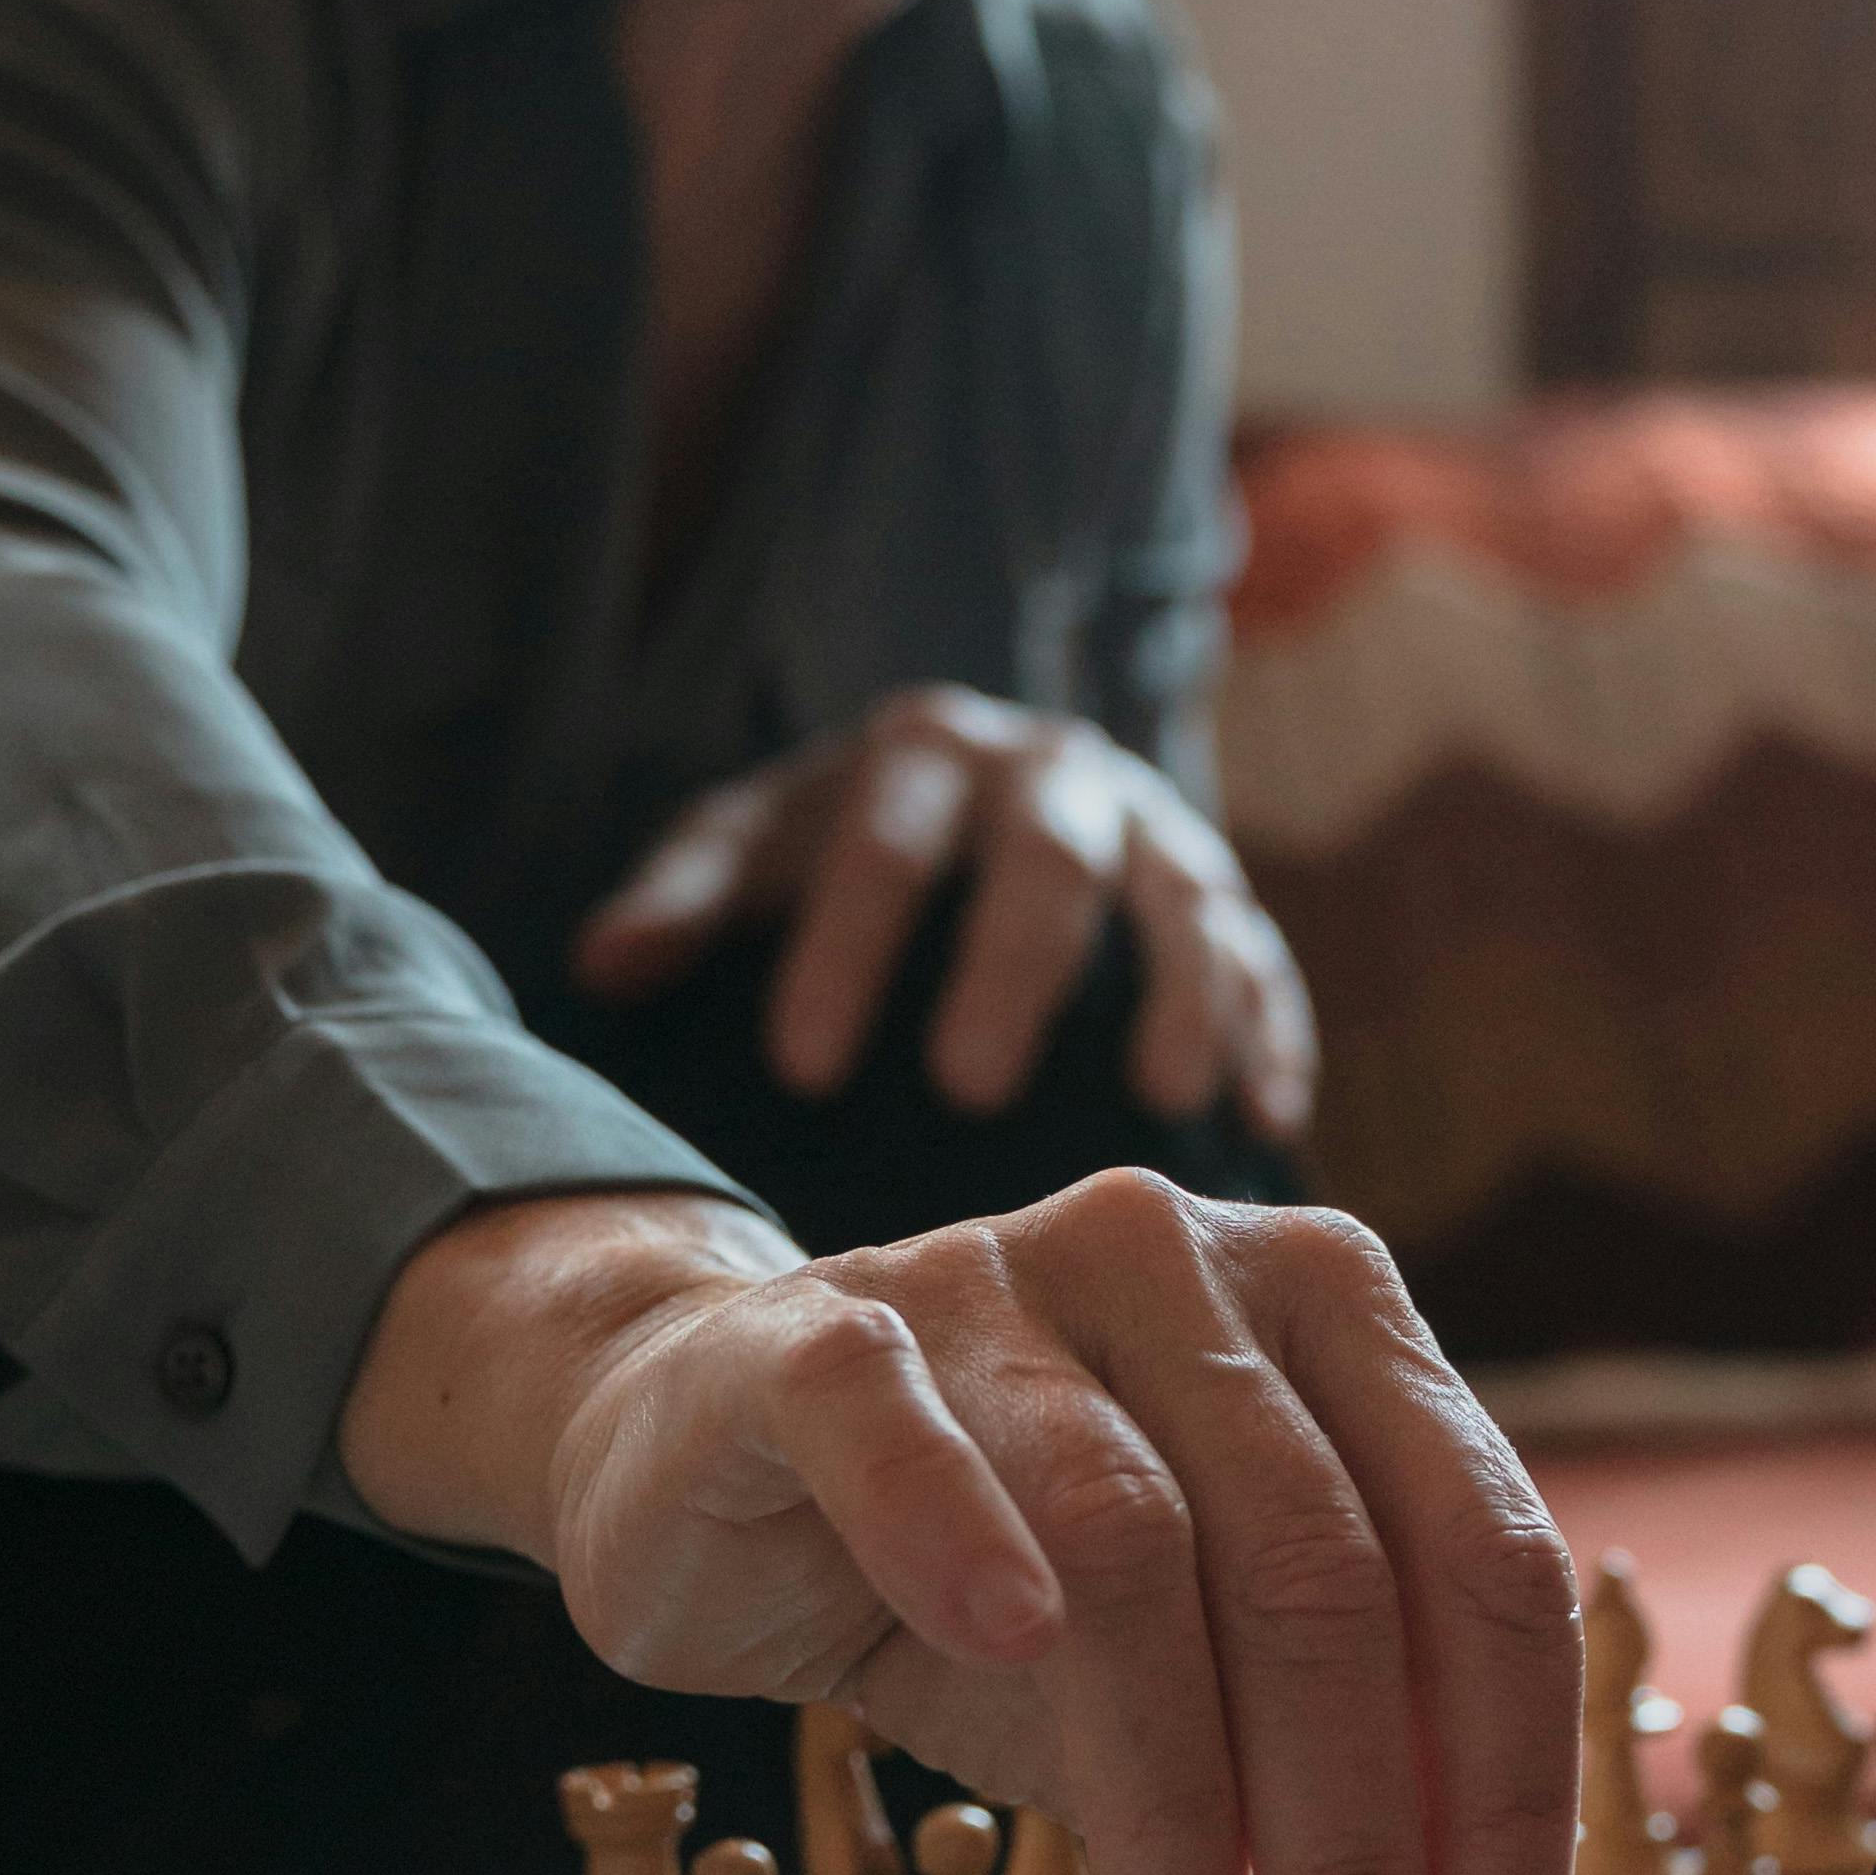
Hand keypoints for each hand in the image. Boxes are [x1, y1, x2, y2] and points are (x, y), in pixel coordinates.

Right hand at [337, 1176, 1579, 1874]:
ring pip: (1132, 1529)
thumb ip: (1316, 1760)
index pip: (1483, 1553)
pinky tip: (1002, 1647)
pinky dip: (959, 1538)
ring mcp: (1004, 1273)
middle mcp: (1190, 1263)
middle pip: (1325, 1566)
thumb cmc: (990, 1568)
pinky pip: (900, 1430)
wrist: (708, 1451)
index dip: (1505, 1793)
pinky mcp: (822, 1332)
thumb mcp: (1188, 1672)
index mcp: (1334, 1311)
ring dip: (1175, 1779)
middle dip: (1354, 1841)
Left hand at [573, 687, 1315, 1142]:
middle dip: (1012, 969)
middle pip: (1043, 859)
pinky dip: (1272, 1031)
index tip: (800, 1069)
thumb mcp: (750, 849)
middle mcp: (1050, 771)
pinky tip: (1267, 1122)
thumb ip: (682, 900)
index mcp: (922, 752)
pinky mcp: (1224, 892)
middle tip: (970, 1090)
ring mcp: (1152, 827)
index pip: (881, 845)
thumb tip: (602, 967)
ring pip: (1182, 898)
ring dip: (1180, 994)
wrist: (979, 783)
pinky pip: (1263, 956)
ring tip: (1161, 1102)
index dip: (844, 950)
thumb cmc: (839, 841)